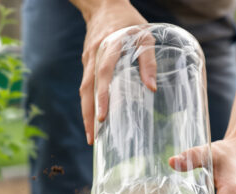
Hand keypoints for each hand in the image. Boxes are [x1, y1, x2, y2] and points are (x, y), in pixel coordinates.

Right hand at [78, 1, 155, 144]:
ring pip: (84, 90)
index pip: (103, 75)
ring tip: (92, 136)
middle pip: (87, 89)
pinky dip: (88, 103)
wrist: (105, 5)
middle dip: (88, 115)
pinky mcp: (87, 63)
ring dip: (86, 113)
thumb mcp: (146, 35)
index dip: (101, 96)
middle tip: (92, 138)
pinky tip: (94, 118)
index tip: (102, 117)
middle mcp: (95, 55)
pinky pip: (86, 86)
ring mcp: (88, 60)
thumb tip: (152, 89)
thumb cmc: (130, 22)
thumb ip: (148, 60)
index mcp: (109, 47)